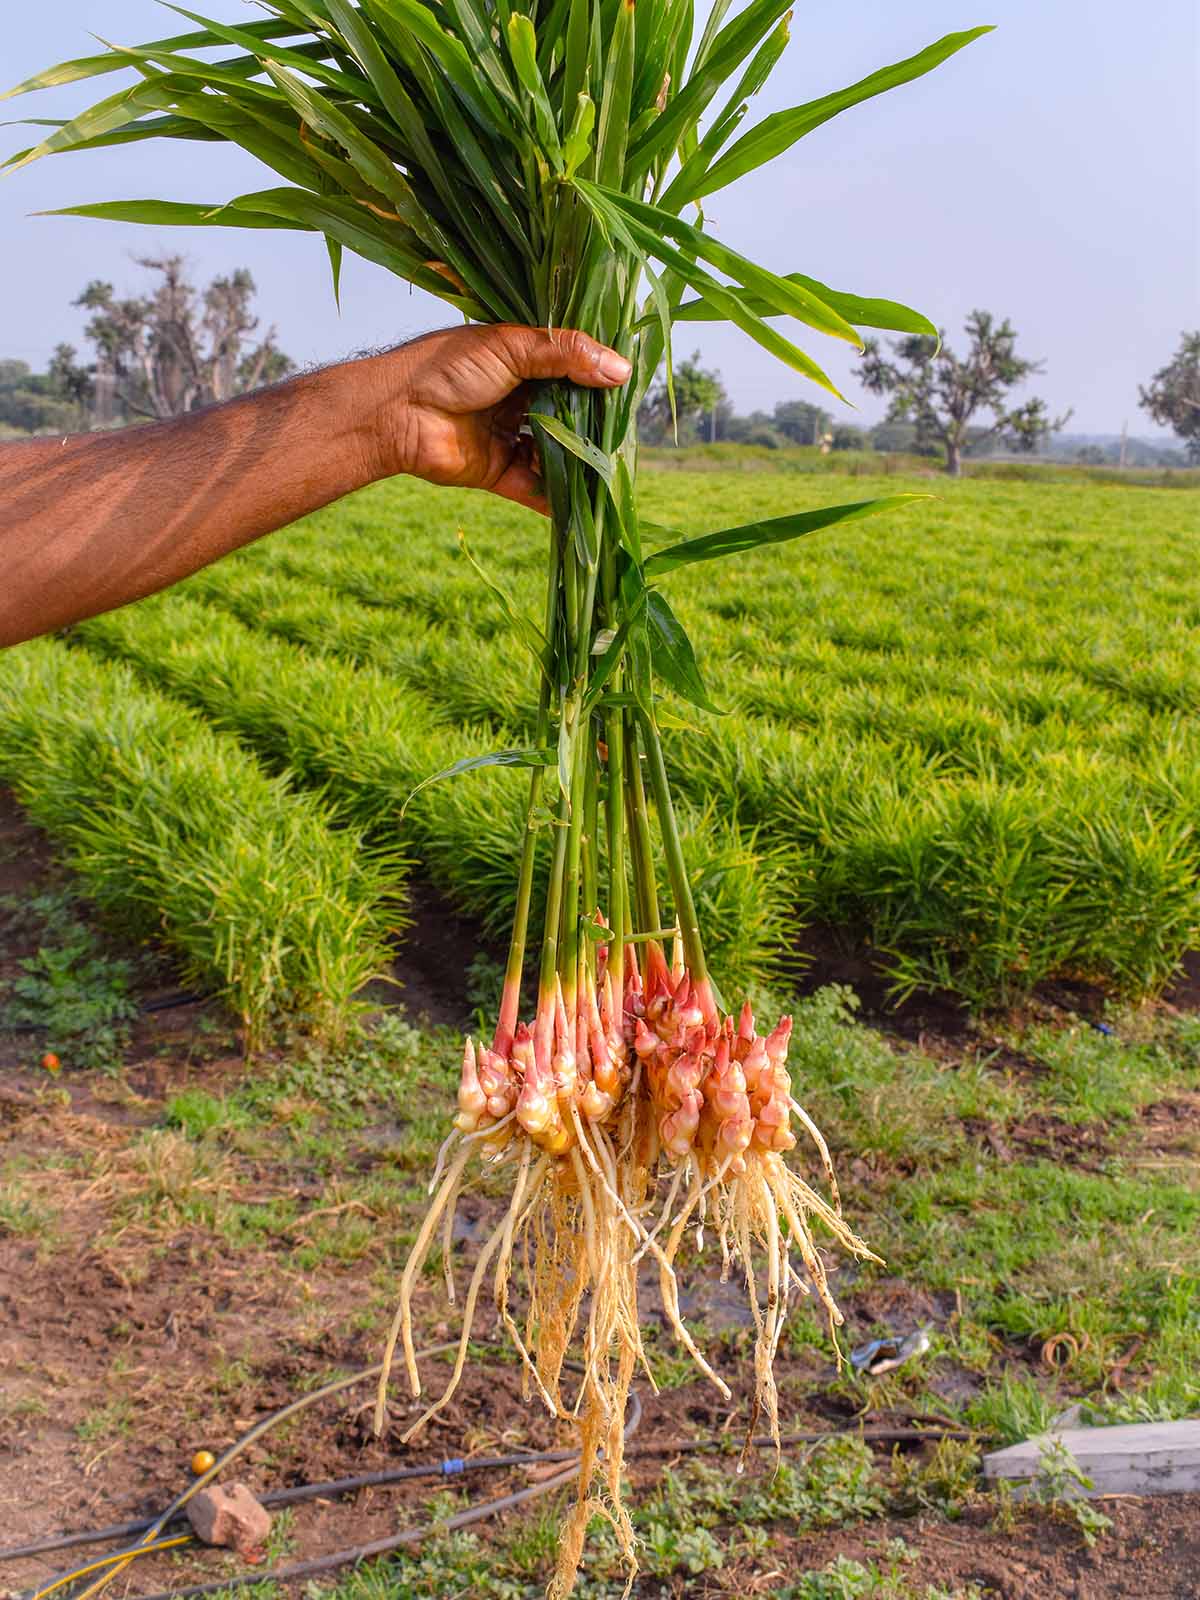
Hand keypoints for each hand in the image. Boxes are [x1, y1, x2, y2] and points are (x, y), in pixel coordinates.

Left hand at [376, 324, 631, 512]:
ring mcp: (509, 436)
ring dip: (579, 462)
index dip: (597, 379)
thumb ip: (566, 354)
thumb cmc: (447, 368)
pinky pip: (535, 488)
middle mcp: (518, 398)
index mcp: (520, 361)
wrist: (396, 413)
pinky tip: (587, 504)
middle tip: (626, 433)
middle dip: (593, 425)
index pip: (570, 370)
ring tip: (612, 469)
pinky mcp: (499, 473)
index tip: (629, 389)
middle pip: (567, 414)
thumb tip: (621, 369)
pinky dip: (558, 498)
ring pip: (554, 453)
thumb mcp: (511, 347)